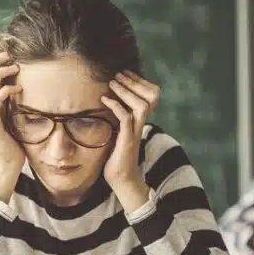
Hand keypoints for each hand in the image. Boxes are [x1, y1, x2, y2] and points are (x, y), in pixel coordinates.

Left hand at [101, 70, 160, 211]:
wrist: (121, 179)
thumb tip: (102, 105)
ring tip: (112, 83)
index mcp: (140, 121)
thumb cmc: (115, 157)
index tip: (124, 74)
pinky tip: (104, 100)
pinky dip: (116, 106)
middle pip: (151, 96)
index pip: (150, 95)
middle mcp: (141, 124)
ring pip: (142, 104)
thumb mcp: (116, 133)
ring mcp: (135, 132)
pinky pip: (126, 118)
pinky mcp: (127, 140)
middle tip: (118, 74)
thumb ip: (115, 119)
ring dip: (127, 91)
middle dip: (134, 82)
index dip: (140, 82)